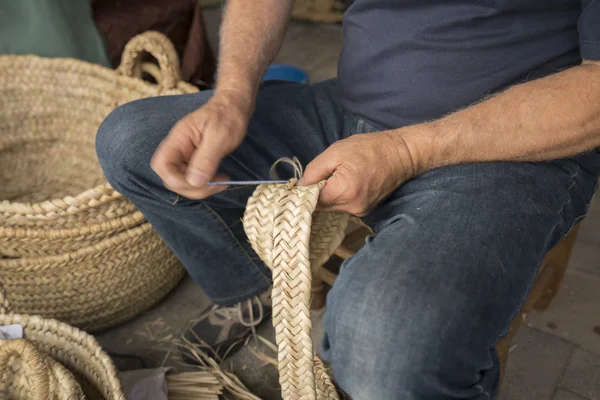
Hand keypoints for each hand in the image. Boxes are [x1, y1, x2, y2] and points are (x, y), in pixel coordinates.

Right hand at [151, 90, 252, 198]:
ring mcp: (186, 155)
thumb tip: (194, 181)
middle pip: (170, 178)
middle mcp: (178, 148)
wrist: (235, 106)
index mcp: (179, 138)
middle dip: (191, 188)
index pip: (161, 164)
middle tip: (216, 184)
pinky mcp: (195, 161)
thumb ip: (206, 159)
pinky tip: (219, 180)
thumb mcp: (220, 136)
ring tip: (221, 182)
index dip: (175, 179)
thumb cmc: (228, 116)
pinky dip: (204, 184)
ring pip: (182, 181)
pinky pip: (192, 178)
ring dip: (200, 188)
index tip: (199, 182)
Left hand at [298, 130, 419, 215]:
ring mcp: (360, 211)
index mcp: (344, 191)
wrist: (401, 154)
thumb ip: (314, 171)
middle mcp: (352, 207)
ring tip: (333, 177)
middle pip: (320, 207)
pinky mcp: (365, 211)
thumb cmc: (369, 148)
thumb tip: (300, 186)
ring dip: (326, 195)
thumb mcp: (335, 152)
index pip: (311, 201)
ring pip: (331, 208)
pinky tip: (343, 182)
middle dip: (314, 194)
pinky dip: (338, 197)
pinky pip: (342, 206)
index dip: (302, 192)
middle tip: (315, 176)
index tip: (297, 184)